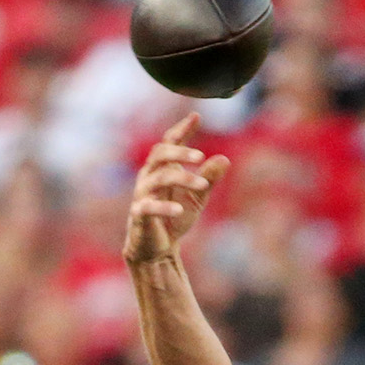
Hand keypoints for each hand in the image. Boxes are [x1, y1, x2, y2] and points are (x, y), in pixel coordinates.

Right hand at [124, 115, 231, 267]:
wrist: (158, 248)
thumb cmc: (175, 218)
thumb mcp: (197, 198)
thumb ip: (208, 179)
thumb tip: (224, 159)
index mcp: (163, 168)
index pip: (169, 142)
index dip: (181, 129)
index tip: (196, 116)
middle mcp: (150, 176)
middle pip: (160, 153)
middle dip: (180, 152)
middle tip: (201, 157)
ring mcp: (143, 194)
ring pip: (160, 177)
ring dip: (182, 178)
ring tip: (203, 185)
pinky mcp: (139, 214)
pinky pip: (148, 206)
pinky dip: (164, 207)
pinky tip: (179, 209)